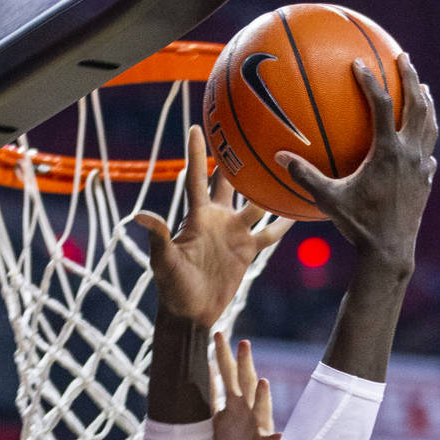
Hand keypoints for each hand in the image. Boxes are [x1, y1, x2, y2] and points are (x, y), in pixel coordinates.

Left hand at [136, 125, 292, 327]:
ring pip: (256, 202)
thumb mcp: (164, 262)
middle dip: (238, 157)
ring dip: (269, 186)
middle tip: (251, 128)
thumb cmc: (172, 288)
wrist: (191, 313)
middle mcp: (217, 219)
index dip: (197, 152)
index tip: (199, 126)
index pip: (196, 178)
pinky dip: (284, 222)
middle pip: (230, 181)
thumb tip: (140, 215)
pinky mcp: (247, 251)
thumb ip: (158, 237)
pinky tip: (300, 208)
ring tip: (286, 162)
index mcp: (197, 216)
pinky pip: (269, 233)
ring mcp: (234, 233)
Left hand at [212, 332, 279, 439]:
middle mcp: (249, 412)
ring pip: (262, 409)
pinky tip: (280, 436)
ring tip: (262, 382)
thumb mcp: (212, 423)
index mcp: (234, 404)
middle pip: (246, 383)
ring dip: (262, 397)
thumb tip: (198, 373)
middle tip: (242, 342)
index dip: (222, 357)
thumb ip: (209, 400)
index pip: (228, 376)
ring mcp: (259, 428)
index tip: (216, 335)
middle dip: (245, 364)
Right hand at [276, 53, 437, 275]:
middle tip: (404, 57)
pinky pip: (429, 151)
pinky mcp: (427, 181)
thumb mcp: (328, 200)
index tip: (359, 64)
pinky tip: (421, 140)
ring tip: (423, 89)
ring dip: (426, 103)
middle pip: (416, 104)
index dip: (370, 82)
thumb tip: (280, 157)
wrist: (390, 251)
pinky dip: (426, 138)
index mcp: (387, 152)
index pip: (382, 105)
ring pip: (430, 124)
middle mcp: (410, 153)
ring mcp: (422, 167)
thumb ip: (305, 176)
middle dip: (411, 77)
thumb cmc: (358, 225)